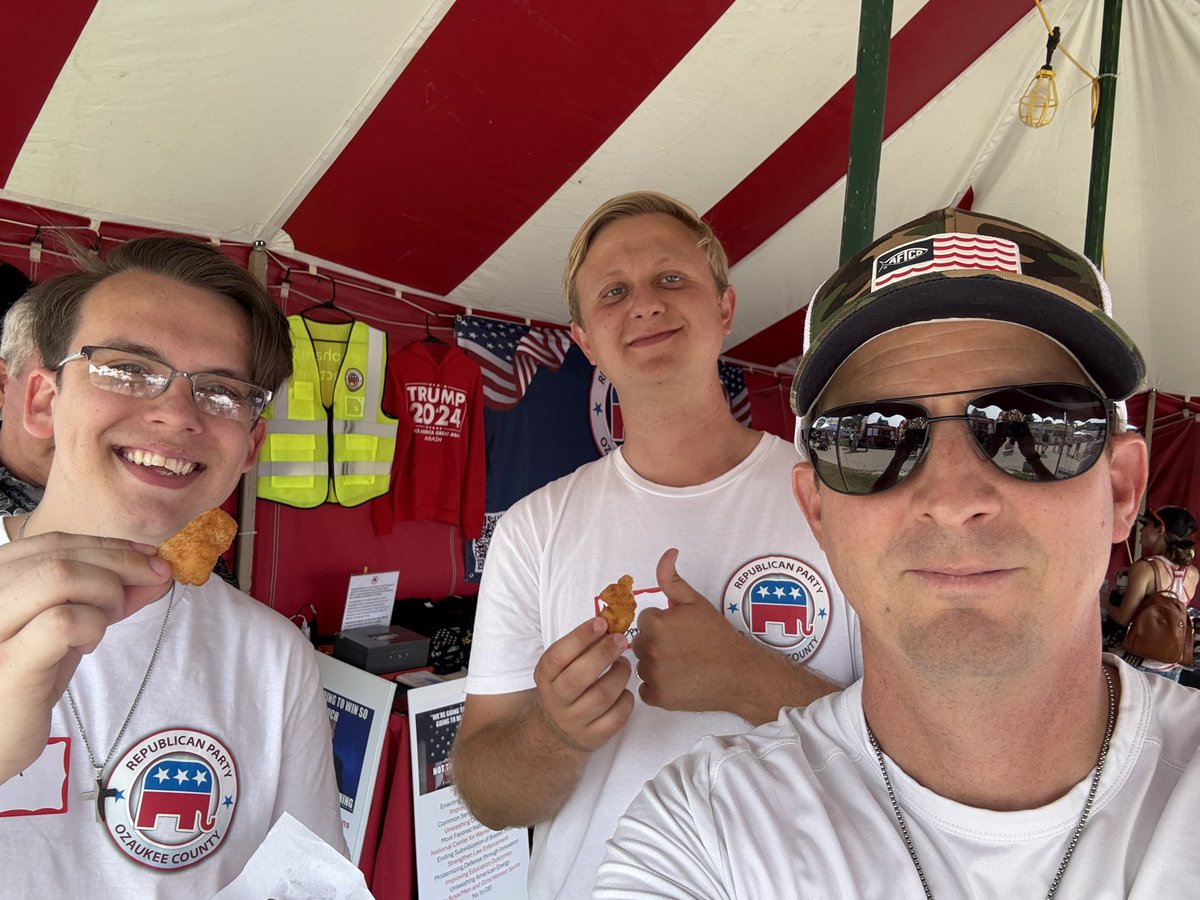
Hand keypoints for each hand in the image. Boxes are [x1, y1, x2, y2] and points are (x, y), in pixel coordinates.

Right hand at [0, 532, 172, 782]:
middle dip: (120, 563)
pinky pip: (62, 622)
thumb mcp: (62, 629)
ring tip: (109, 619)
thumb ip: (101, 597)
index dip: (106, 545)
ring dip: (105, 592)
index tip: (147, 556)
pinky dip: (91, 625)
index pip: (51, 542)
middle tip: (151, 581)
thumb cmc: (23, 684)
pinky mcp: (7, 665)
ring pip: (59, 578)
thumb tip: (155, 569)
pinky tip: (86, 645)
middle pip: (58, 555)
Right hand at [533, 616, 633, 752]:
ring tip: (624, 664)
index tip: (601, 622)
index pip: (558, 656)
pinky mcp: (593, 737)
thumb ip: (580, 647)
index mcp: (545, 677)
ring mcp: (574, 721)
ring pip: (601, 697)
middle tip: (620, 639)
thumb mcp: (562, 667)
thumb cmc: (566, 687)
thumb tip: (609, 623)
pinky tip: (625, 690)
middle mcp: (556, 700)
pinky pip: (616, 718)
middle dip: (603, 654)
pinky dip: (626, 700)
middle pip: (579, 677)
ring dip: (619, 675)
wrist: (557, 730)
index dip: (580, 637)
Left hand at [632, 549, 749, 712]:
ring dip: (656, 665)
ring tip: (683, 665)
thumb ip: (673, 579)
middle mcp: (649, 648)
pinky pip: (646, 689)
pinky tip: (678, 681)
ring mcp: (652, 675)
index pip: (645, 621)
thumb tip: (668, 553)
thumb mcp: (696, 602)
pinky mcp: (657, 697)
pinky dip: (658, 687)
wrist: (740, 673)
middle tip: (683, 648)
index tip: (682, 631)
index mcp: (655, 623)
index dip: (664, 624)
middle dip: (658, 643)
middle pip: (641, 642)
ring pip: (643, 665)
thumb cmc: (718, 636)